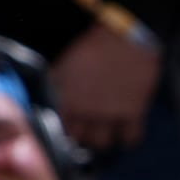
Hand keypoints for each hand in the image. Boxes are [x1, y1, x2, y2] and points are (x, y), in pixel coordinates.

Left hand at [51, 22, 161, 151]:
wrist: (126, 36)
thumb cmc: (94, 46)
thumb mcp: (66, 63)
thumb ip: (56, 85)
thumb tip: (46, 101)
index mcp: (67, 99)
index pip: (58, 128)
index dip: (62, 129)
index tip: (67, 127)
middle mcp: (86, 111)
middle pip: (79, 139)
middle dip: (81, 136)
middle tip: (85, 129)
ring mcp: (110, 114)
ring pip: (102, 143)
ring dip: (101, 139)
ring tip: (102, 131)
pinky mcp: (134, 112)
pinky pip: (130, 139)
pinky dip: (127, 137)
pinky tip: (124, 130)